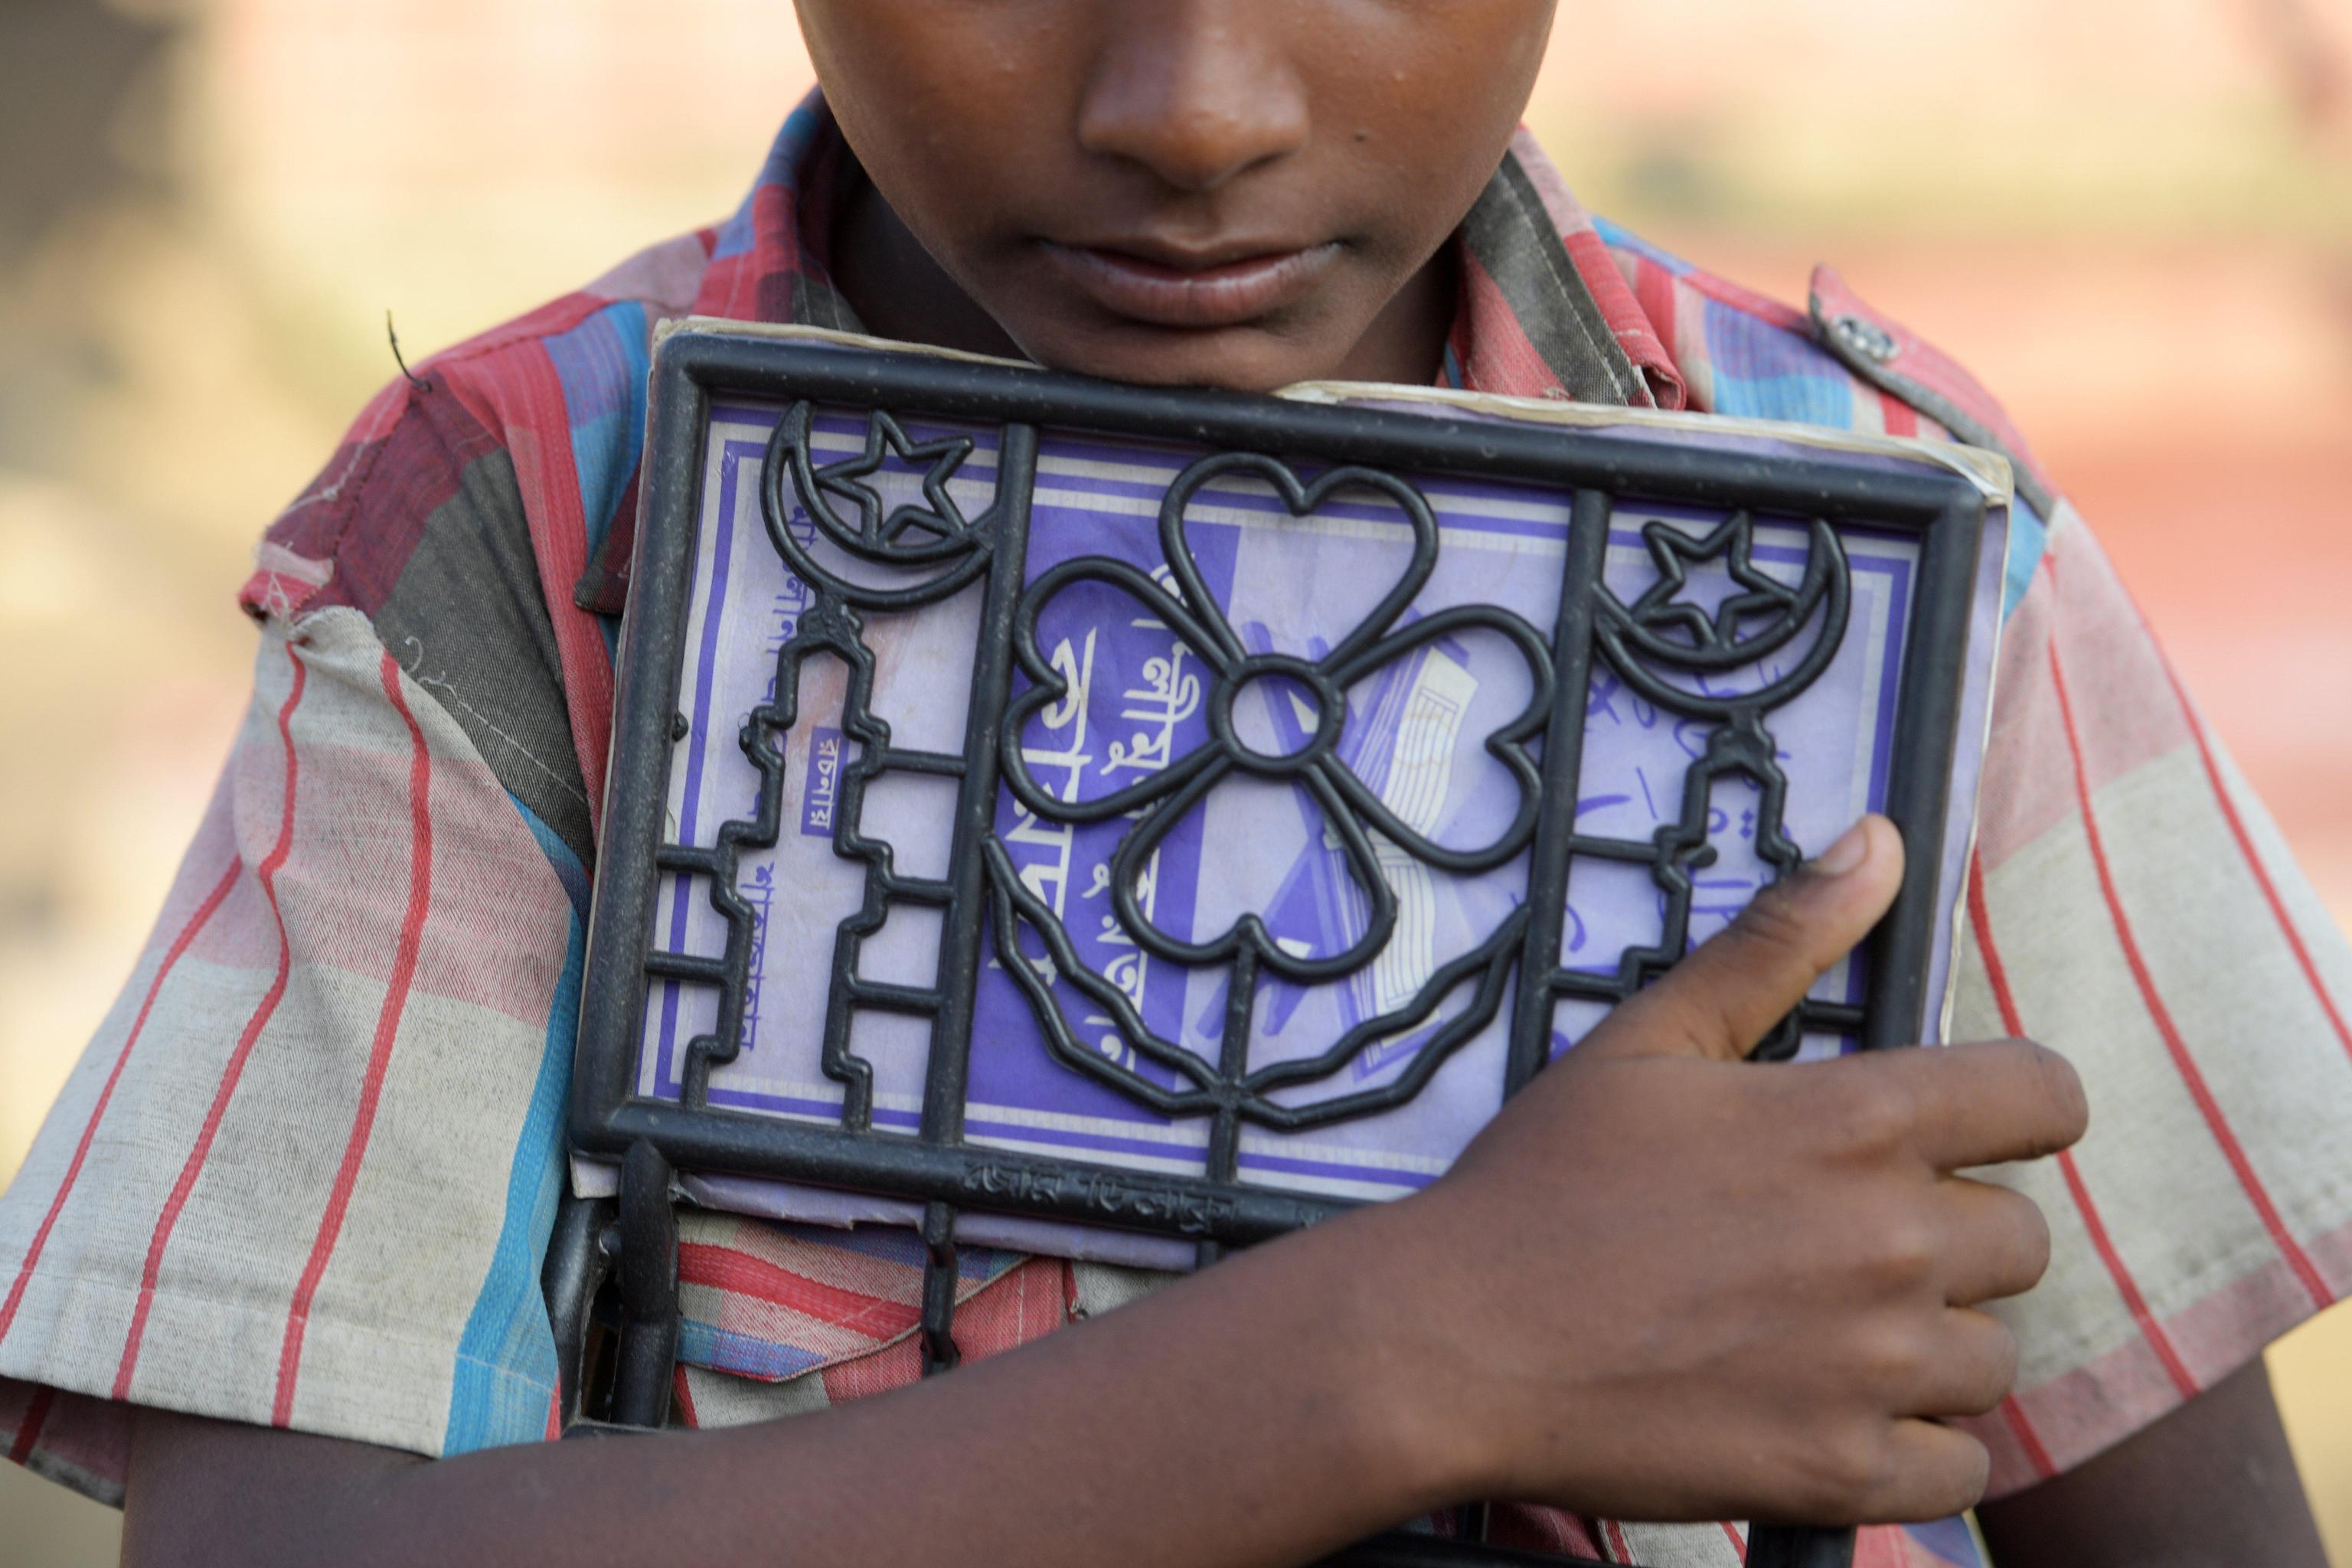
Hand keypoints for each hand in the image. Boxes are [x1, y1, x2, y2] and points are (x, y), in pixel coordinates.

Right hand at [1364, 815, 2087, 1525]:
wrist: (1457, 1341)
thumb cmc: (1544, 1185)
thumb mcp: (1651, 1037)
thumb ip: (1778, 940)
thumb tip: (1874, 843)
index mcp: (1857, 1122)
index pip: (2046, 1100)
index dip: (2016, 1110)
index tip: (1966, 1133)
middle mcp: (1891, 1242)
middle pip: (2020, 1237)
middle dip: (1945, 1235)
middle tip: (1838, 1242)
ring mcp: (1875, 1365)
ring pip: (1991, 1354)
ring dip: (1929, 1344)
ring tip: (1821, 1330)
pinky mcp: (1844, 1469)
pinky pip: (1960, 1465)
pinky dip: (1911, 1444)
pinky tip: (1826, 1409)